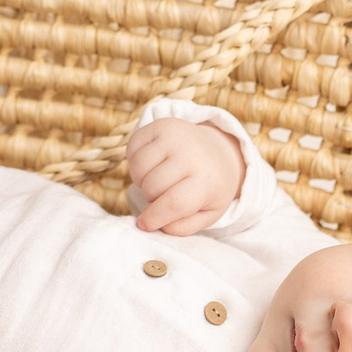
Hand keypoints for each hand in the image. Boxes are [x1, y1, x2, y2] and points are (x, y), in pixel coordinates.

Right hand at [126, 112, 244, 234]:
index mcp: (208, 181)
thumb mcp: (207, 214)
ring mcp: (176, 136)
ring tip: (157, 180)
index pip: (174, 203)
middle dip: (151, 198)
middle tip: (163, 195)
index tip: (145, 224)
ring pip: (139, 167)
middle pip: (152, 186)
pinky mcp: (161, 124)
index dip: (154, 217)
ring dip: (142, 180)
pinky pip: (132, 147)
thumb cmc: (209, 189)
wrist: (218, 152)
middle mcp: (192, 155)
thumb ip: (181, 227)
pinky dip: (135, 160)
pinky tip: (152, 164)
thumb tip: (152, 223)